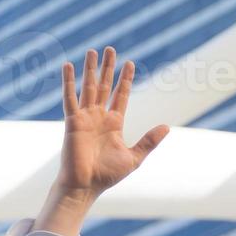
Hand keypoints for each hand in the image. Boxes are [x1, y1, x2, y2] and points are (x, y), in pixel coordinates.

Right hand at [56, 47, 168, 199]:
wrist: (87, 185)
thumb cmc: (108, 175)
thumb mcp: (134, 156)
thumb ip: (149, 141)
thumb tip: (167, 126)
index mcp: (114, 124)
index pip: (121, 96)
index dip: (125, 80)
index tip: (130, 64)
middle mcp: (99, 117)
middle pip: (104, 86)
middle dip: (108, 68)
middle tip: (111, 49)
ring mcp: (85, 118)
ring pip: (88, 87)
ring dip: (91, 69)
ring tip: (93, 51)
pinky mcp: (72, 121)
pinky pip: (69, 98)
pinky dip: (68, 82)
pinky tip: (68, 66)